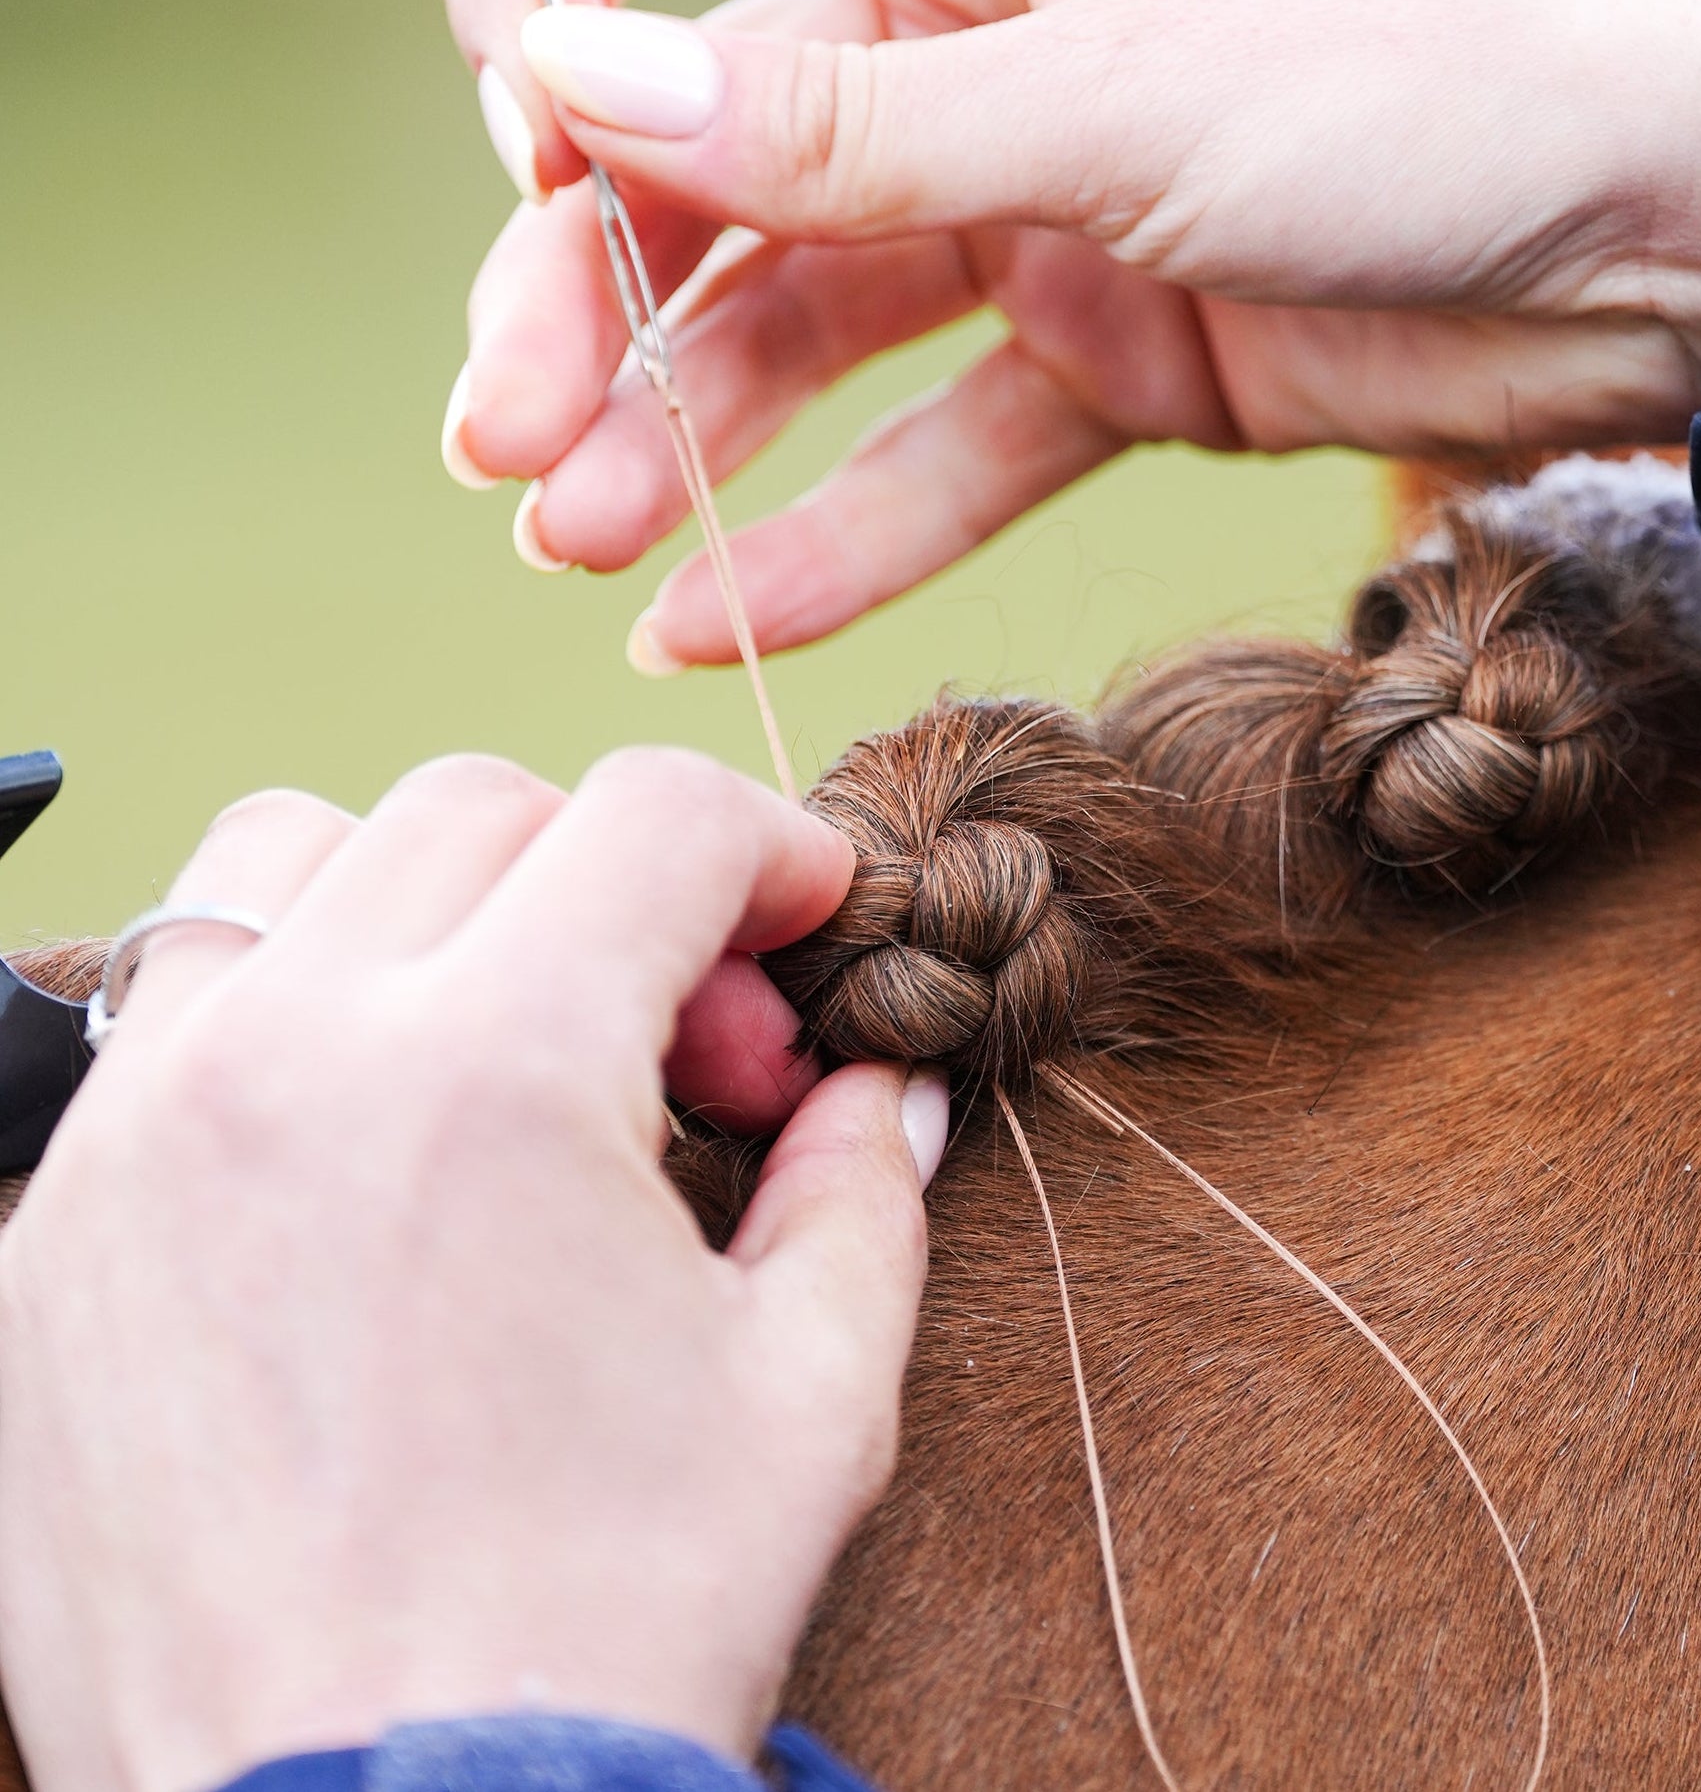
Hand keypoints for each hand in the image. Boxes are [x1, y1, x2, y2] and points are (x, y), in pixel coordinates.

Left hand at [0, 753, 945, 1791]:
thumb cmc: (600, 1632)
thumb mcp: (808, 1396)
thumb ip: (859, 1188)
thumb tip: (880, 1086)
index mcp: (498, 1071)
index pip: (651, 814)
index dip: (767, 849)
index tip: (800, 927)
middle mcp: (295, 1055)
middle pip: (476, 807)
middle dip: (612, 882)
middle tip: (678, 1044)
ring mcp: (145, 1132)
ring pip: (280, 859)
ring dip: (416, 901)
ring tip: (492, 1044)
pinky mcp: (56, 1227)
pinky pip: (162, 1017)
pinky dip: (280, 1017)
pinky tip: (358, 1153)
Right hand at [444, 0, 1700, 663]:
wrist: (1698, 232)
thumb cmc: (1453, 64)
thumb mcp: (1126, 89)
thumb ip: (846, 130)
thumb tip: (569, 86)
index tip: (526, 123)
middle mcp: (981, 4)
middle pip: (705, 127)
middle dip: (589, 280)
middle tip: (507, 439)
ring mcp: (1038, 183)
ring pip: (800, 304)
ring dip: (680, 424)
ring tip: (577, 541)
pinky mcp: (1111, 345)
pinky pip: (935, 440)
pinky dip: (832, 526)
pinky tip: (712, 613)